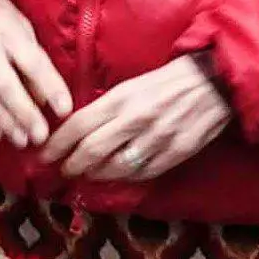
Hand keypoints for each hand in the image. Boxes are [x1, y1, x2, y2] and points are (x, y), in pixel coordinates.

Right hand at [0, 0, 72, 148]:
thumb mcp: (22, 25)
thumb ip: (33, 58)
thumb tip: (44, 97)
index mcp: (9, 31)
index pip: (33, 62)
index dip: (50, 87)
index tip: (65, 110)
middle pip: (6, 85)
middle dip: (24, 114)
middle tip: (40, 136)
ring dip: (4, 122)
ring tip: (21, 140)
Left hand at [45, 55, 235, 186]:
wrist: (215, 82)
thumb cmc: (169, 80)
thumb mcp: (132, 85)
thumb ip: (107, 108)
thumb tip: (79, 130)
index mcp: (122, 98)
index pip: (78, 126)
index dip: (57, 144)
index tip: (44, 155)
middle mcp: (136, 120)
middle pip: (91, 151)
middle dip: (70, 165)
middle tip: (62, 170)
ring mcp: (156, 139)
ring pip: (114, 168)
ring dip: (94, 175)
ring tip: (86, 175)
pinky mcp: (175, 154)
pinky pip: (141, 174)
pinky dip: (123, 178)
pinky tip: (115, 176)